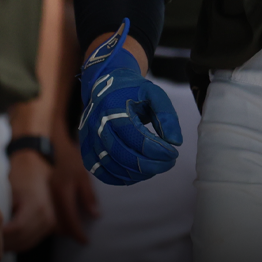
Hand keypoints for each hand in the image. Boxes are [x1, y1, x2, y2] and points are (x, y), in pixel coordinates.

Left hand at [3, 150, 57, 252]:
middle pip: (21, 240)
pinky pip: (30, 241)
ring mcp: (50, 222)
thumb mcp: (7, 189)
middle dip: (1, 244)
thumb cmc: (18, 175)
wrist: (36, 167)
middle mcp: (46, 216)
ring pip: (25, 244)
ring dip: (8, 246)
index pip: (16, 230)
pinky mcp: (49, 226)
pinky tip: (2, 241)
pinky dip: (16, 244)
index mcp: (36, 205)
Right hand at [49, 127, 98, 242]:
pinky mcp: (44, 195)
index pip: (70, 219)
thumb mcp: (84, 175)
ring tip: (74, 232)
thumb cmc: (72, 159)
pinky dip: (57, 220)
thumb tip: (96, 215)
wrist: (54, 147)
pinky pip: (50, 213)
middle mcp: (52, 197)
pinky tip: (64, 220)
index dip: (78, 233)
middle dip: (70, 233)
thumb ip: (89, 196)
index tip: (86, 242)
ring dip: (63, 228)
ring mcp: (46, 196)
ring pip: (52, 221)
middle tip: (81, 238)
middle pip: (59, 224)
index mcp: (63, 192)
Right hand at [78, 20, 182, 185]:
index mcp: (114, 107)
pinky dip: (119, 178)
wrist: (105, 84)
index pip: (137, 138)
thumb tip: (175, 142)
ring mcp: (89, 137)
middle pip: (124, 156)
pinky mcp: (86, 148)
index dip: (158, 150)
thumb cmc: (132, 90)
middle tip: (168, 163)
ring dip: (138, 174)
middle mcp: (97, 124)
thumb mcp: (154, 94)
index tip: (174, 153)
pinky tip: (136, 174)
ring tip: (155, 167)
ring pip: (113, 166)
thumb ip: (167, 116)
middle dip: (151, 165)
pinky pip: (99, 171)